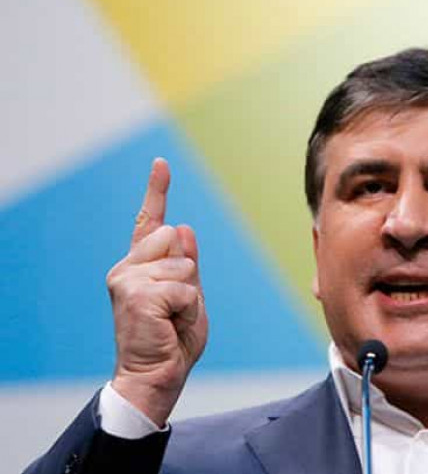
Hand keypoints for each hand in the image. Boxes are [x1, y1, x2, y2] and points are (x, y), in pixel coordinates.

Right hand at [106, 158, 207, 425]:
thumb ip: (187, 265)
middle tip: (175, 307)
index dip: (157, 190)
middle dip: (189, 272)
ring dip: (189, 295)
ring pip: (183, 263)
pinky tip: (170, 324)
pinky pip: (184, 287)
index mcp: (141, 266)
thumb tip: (185, 226)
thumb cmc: (172, 340)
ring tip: (172, 319)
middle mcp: (128, 267)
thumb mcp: (189, 296)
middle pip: (176, 236)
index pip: (151, 221)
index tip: (162, 163)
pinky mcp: (135, 293)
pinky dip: (188, 308)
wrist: (156, 375)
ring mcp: (127, 279)